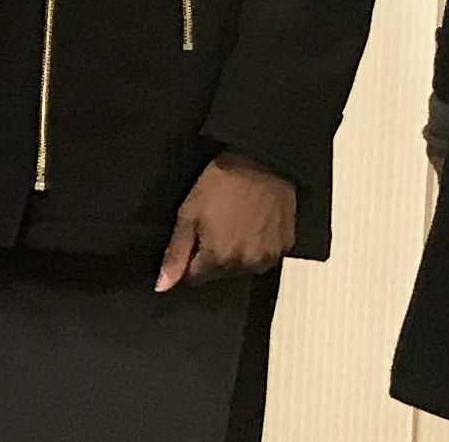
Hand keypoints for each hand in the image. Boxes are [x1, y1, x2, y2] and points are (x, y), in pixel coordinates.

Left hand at [158, 153, 296, 290]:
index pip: (196, 277)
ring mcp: (268, 258)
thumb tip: (162, 286)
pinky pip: (265, 256)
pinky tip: (255, 223)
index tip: (197, 235)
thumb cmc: (221, 184)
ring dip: (238, 252)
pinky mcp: (286, 247)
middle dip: (215, 255)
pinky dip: (259, 245)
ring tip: (236, 221)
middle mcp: (245, 265)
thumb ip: (175, 254)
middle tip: (217, 223)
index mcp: (218, 259)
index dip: (191, 257)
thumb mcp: (188, 215)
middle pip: (220, 273)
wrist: (261, 161)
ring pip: (243, 267)